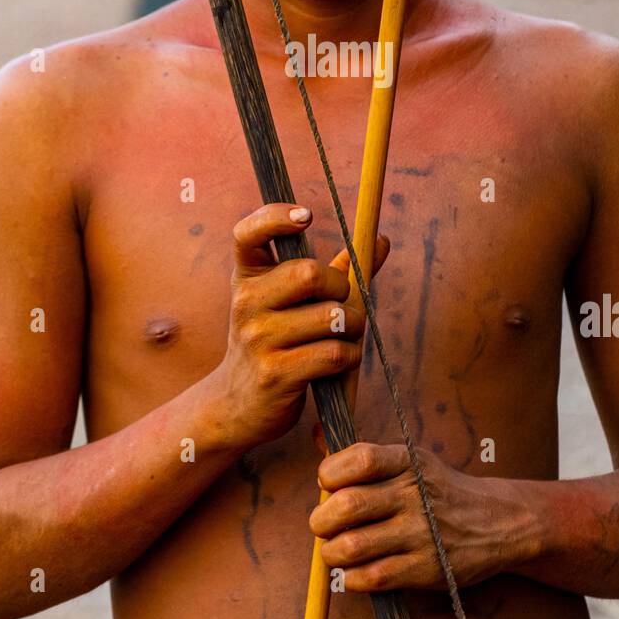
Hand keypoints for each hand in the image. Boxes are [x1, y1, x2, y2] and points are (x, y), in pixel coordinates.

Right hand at [211, 204, 388, 450]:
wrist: (238, 403)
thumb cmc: (275, 341)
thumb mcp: (289, 301)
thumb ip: (335, 270)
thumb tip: (380, 239)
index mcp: (247, 277)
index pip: (248, 233)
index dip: (275, 217)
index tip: (307, 215)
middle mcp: (246, 303)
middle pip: (309, 274)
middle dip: (342, 288)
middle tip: (342, 303)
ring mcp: (257, 339)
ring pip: (331, 317)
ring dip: (353, 326)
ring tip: (344, 335)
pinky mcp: (275, 374)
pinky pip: (334, 353)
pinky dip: (350, 355)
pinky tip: (341, 359)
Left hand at [309, 442, 537, 591]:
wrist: (497, 522)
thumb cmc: (439, 490)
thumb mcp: (411, 460)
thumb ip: (363, 454)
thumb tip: (316, 434)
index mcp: (408, 461)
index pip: (358, 459)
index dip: (330, 473)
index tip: (327, 483)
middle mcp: (414, 494)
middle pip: (348, 505)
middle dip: (321, 519)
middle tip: (322, 524)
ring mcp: (421, 533)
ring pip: (353, 546)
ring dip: (331, 552)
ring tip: (335, 550)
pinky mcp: (425, 569)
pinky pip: (372, 577)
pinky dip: (351, 577)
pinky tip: (353, 571)